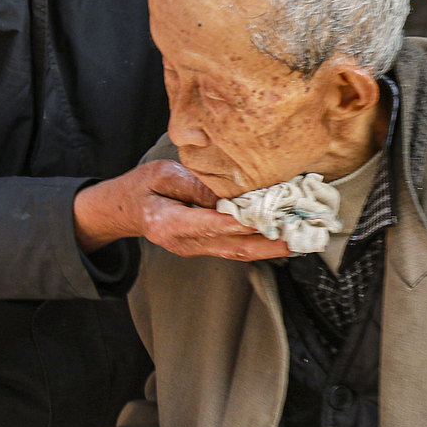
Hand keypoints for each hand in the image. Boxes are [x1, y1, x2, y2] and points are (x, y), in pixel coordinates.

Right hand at [73, 159, 289, 259]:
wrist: (126, 210)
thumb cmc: (142, 187)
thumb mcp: (161, 174)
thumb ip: (192, 184)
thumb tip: (225, 191)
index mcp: (170, 224)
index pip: (212, 224)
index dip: (242, 222)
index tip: (269, 217)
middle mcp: (187, 243)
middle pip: (234, 246)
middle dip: (270, 241)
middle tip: (299, 233)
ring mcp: (197, 249)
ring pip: (240, 252)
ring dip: (271, 247)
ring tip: (300, 238)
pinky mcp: (206, 247)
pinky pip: (237, 249)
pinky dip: (261, 244)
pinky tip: (282, 238)